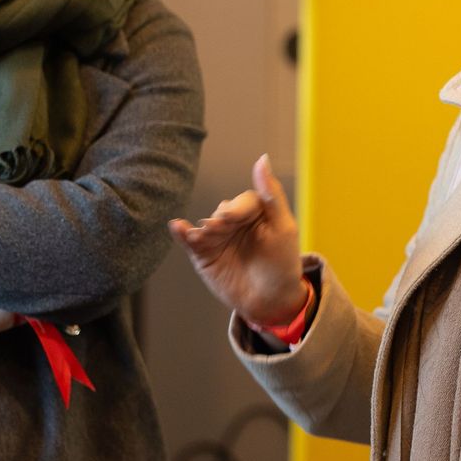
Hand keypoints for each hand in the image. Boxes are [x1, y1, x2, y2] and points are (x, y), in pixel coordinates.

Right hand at [168, 154, 307, 326]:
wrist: (271, 301)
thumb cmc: (282, 263)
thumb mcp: (283, 227)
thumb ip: (271, 193)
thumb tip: (261, 158)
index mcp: (256, 212)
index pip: (243, 201)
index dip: (238, 208)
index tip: (233, 219)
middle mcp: (235, 222)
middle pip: (222, 211)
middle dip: (221, 219)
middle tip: (219, 227)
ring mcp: (218, 238)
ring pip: (205, 225)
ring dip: (204, 228)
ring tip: (207, 234)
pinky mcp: (204, 255)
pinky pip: (189, 241)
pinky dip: (182, 233)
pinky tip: (177, 227)